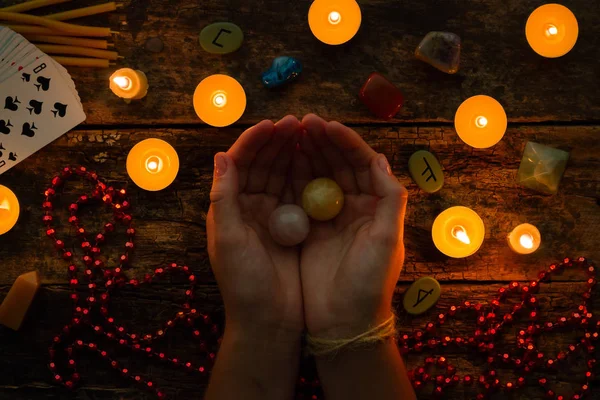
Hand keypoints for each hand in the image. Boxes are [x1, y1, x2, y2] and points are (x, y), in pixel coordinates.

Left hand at [207, 116, 304, 336]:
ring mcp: (273, 217)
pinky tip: (321, 162)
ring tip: (311, 134)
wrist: (269, 321)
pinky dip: (308, 176)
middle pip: (264, 165)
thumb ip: (223, 198)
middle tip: (299, 123)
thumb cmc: (243, 282)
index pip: (241, 165)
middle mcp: (249, 208)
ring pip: (283, 176)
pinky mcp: (294, 228)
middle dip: (278, 142)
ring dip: (294, 154)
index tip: (274, 125)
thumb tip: (221, 155)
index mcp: (229, 207)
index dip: (255, 142)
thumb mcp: (227, 238)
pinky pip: (301, 195)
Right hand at [296, 114, 407, 338]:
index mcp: (375, 206)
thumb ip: (389, 198)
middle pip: (337, 165)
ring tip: (288, 134)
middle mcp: (353, 208)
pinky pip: (299, 197)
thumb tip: (379, 158)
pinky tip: (279, 162)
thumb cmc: (370, 283)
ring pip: (316, 176)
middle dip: (321, 142)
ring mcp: (329, 218)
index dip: (344, 142)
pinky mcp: (308, 231)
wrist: (344, 324)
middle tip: (301, 122)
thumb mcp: (387, 240)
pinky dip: (290, 178)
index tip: (324, 124)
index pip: (361, 164)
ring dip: (304, 154)